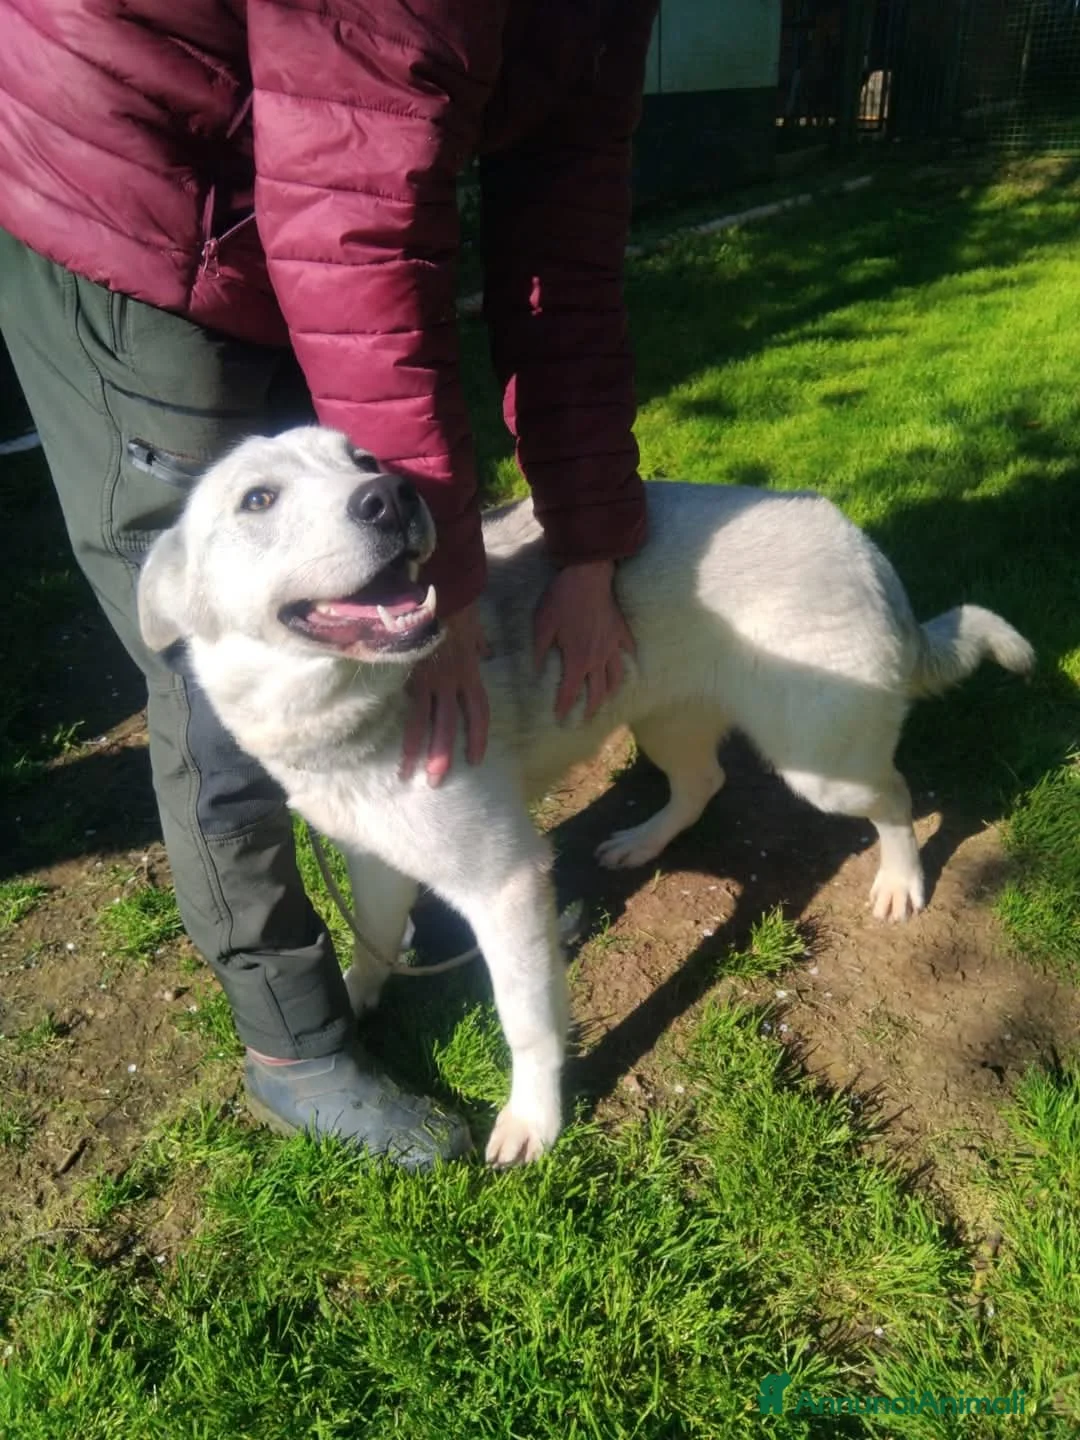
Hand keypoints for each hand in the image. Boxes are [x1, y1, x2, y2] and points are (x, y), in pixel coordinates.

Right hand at [401, 603, 490, 786]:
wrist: (438, 587)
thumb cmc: (456, 602)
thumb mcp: (476, 625)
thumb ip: (480, 643)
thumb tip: (487, 651)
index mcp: (470, 670)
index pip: (478, 710)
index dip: (478, 735)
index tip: (475, 758)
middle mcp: (453, 680)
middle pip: (450, 724)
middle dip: (444, 753)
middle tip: (436, 780)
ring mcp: (431, 678)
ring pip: (425, 721)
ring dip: (419, 750)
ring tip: (409, 774)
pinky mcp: (411, 673)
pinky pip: (407, 707)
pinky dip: (402, 728)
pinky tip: (392, 746)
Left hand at [534, 560, 634, 721]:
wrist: (587, 575)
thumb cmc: (561, 599)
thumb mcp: (541, 626)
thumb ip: (538, 653)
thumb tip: (534, 673)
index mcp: (578, 659)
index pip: (571, 692)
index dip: (564, 707)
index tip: (559, 717)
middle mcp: (598, 658)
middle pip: (598, 692)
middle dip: (591, 708)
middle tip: (584, 718)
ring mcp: (613, 645)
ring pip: (617, 677)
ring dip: (611, 692)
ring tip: (606, 699)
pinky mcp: (621, 631)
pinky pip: (628, 651)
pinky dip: (627, 662)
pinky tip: (625, 666)